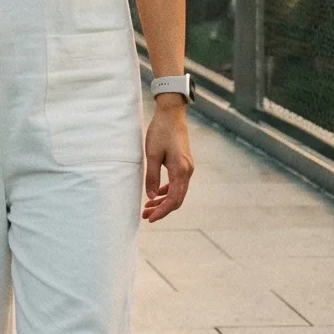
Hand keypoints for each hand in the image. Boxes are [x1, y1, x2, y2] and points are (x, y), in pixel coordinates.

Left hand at [142, 97, 194, 221]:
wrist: (171, 114)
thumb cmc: (160, 132)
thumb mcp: (152, 154)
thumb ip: (152, 177)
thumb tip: (151, 197)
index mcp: (181, 171)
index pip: (173, 200)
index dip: (162, 211)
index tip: (150, 218)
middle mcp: (187, 171)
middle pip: (177, 199)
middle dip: (162, 209)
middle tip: (146, 216)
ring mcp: (187, 167)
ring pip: (177, 192)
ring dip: (163, 201)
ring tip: (148, 207)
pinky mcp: (184, 163)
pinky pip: (177, 183)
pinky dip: (167, 191)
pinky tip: (156, 194)